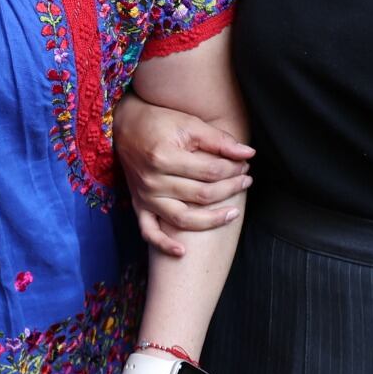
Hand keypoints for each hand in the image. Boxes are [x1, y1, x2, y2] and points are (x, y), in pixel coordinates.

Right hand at [114, 88, 251, 256]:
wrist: (125, 125)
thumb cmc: (159, 122)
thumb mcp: (189, 124)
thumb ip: (218, 140)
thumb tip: (248, 153)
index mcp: (164, 157)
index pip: (210, 172)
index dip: (233, 170)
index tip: (245, 166)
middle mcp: (152, 180)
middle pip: (201, 194)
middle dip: (229, 189)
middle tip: (245, 181)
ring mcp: (144, 196)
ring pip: (181, 219)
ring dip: (210, 220)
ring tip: (233, 213)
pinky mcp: (139, 204)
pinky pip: (149, 231)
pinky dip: (163, 244)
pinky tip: (182, 251)